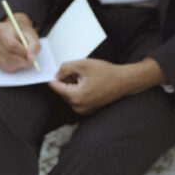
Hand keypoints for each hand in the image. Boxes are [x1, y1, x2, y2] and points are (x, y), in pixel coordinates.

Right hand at [0, 13, 40, 71]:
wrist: (14, 32)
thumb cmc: (23, 34)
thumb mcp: (32, 36)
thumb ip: (34, 46)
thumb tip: (31, 59)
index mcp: (1, 29)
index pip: (11, 45)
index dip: (23, 53)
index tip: (32, 56)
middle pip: (8, 56)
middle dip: (22, 61)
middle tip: (31, 62)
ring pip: (6, 64)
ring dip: (19, 65)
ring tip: (24, 59)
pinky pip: (3, 68)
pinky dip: (14, 67)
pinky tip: (17, 60)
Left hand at [49, 56, 166, 114]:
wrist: (124, 81)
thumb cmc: (107, 73)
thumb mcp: (83, 64)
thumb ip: (65, 68)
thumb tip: (56, 75)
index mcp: (76, 97)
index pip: (57, 87)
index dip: (54, 78)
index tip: (50, 73)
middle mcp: (79, 107)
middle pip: (63, 91)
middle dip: (67, 81)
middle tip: (77, 71)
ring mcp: (84, 110)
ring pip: (70, 95)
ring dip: (73, 85)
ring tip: (85, 77)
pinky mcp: (89, 109)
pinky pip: (78, 99)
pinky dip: (79, 90)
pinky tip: (89, 82)